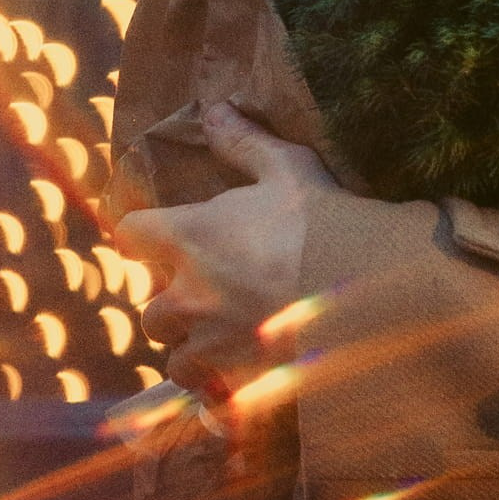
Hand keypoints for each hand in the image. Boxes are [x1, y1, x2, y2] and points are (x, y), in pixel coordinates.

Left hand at [114, 102, 340, 398]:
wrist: (368, 292)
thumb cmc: (325, 222)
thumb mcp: (289, 170)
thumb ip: (244, 142)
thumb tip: (214, 107)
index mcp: (190, 237)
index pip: (130, 234)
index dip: (143, 237)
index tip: (158, 240)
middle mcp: (186, 295)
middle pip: (152, 309)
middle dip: (175, 304)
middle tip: (212, 297)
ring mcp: (207, 344)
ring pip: (175, 355)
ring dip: (193, 348)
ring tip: (227, 341)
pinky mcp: (233, 381)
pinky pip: (208, 392)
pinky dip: (219, 385)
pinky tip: (245, 375)